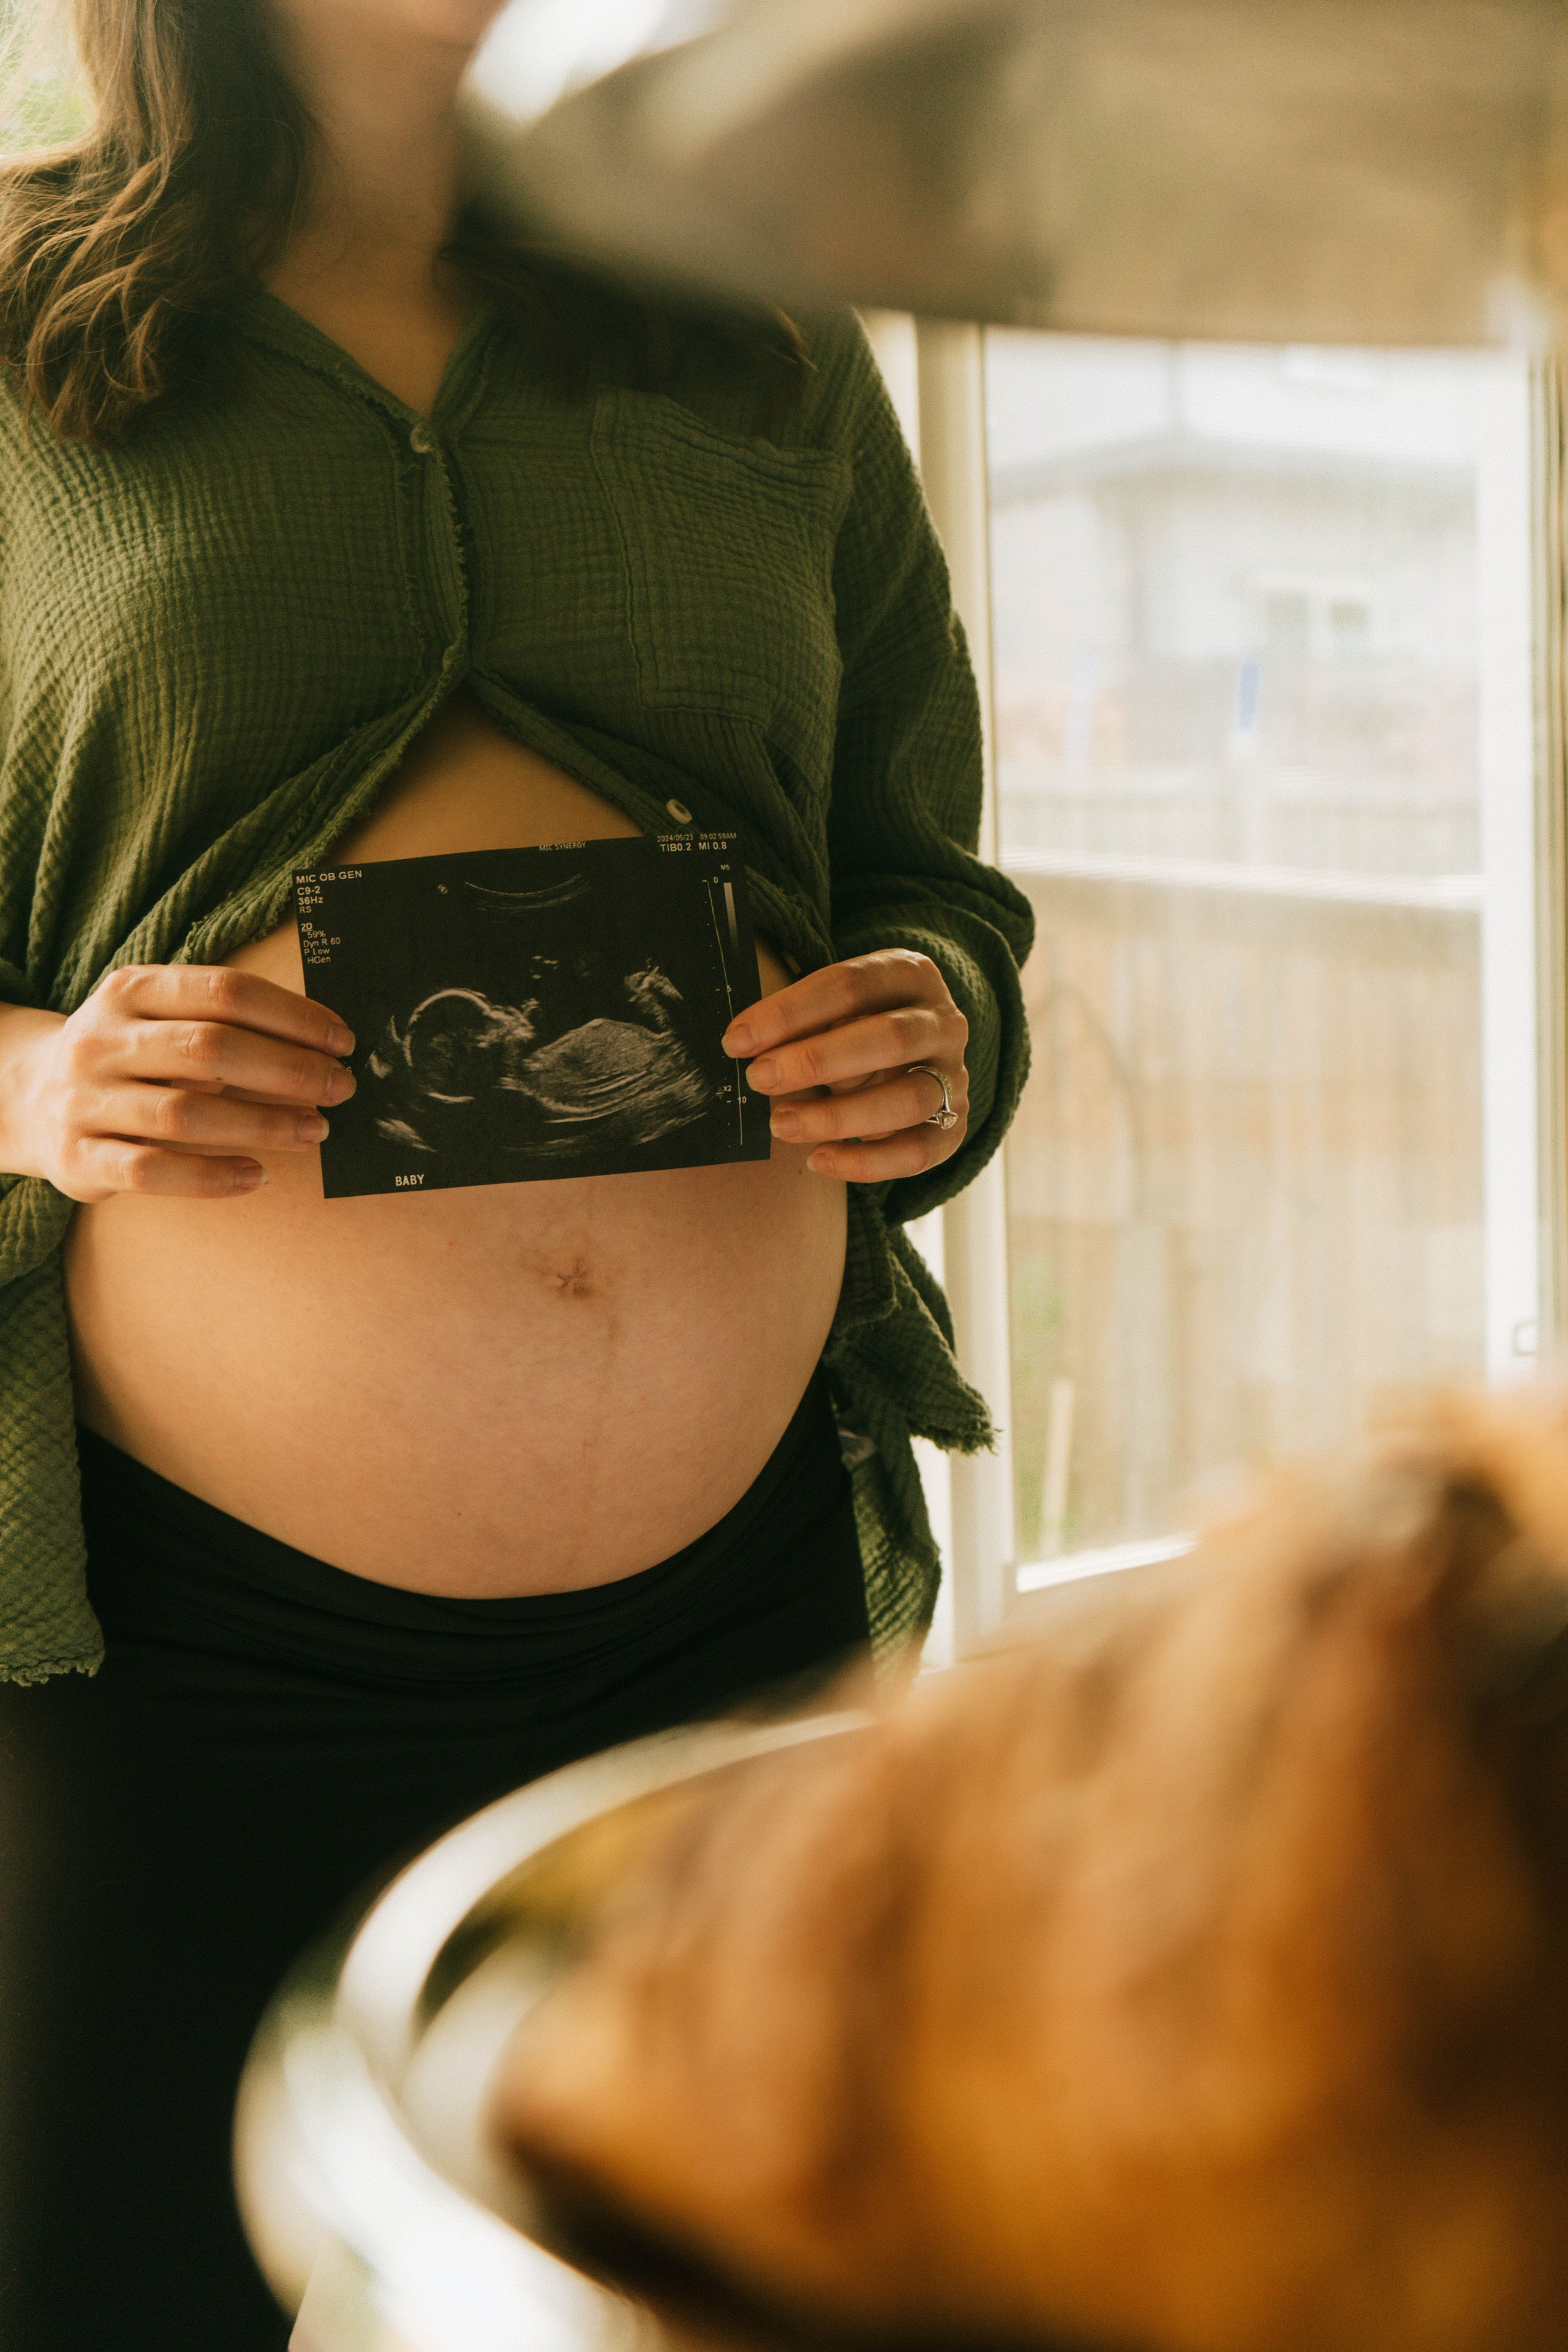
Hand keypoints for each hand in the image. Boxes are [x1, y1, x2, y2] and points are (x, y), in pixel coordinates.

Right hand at [0, 965, 355, 1201]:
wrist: (25, 1097)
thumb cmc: (125, 1056)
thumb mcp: (155, 1016)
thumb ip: (219, 1019)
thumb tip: (320, 1042)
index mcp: (130, 991)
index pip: (223, 990)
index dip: (291, 1016)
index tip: (341, 1041)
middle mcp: (102, 1040)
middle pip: (210, 1048)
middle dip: (288, 1070)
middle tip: (340, 1088)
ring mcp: (85, 1100)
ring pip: (186, 1114)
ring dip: (263, 1124)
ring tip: (314, 1130)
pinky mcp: (80, 1157)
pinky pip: (154, 1171)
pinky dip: (212, 1177)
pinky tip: (257, 1176)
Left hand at [721, 949, 967, 1182]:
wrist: (911, 1055)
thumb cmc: (853, 1025)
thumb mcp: (831, 1008)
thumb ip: (799, 1021)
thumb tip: (741, 1045)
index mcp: (909, 974)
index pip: (850, 986)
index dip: (790, 1013)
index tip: (737, 1041)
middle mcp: (942, 1022)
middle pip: (890, 1039)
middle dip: (816, 1061)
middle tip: (759, 1079)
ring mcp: (955, 1074)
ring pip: (907, 1100)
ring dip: (837, 1117)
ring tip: (780, 1124)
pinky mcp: (955, 1124)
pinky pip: (918, 1152)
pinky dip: (865, 1162)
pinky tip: (818, 1159)